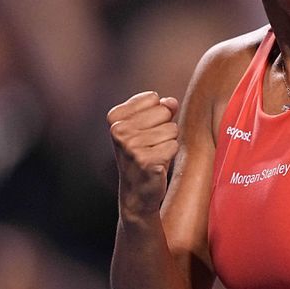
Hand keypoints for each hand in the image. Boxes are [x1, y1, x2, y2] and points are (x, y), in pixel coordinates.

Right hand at [107, 91, 179, 215]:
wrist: (137, 190)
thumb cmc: (144, 153)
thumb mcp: (148, 127)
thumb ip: (161, 108)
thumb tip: (171, 102)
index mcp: (115, 117)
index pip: (153, 97)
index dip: (157, 114)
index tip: (145, 131)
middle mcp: (119, 130)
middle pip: (164, 111)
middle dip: (165, 128)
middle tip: (151, 145)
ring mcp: (131, 146)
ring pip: (172, 129)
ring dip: (168, 143)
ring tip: (154, 154)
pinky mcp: (145, 161)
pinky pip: (174, 146)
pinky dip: (170, 155)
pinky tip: (157, 164)